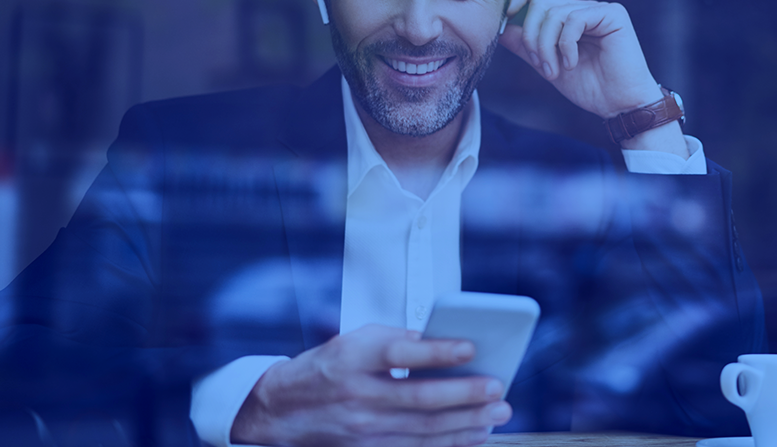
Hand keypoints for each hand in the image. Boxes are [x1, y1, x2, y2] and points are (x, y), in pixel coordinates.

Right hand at [230, 324, 510, 446]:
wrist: (278, 411)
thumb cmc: (324, 369)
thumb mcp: (352, 341)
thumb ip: (396, 340)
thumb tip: (442, 344)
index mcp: (353, 358)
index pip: (401, 353)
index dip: (438, 351)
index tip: (471, 347)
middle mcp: (357, 395)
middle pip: (420, 399)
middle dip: (465, 395)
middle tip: (497, 389)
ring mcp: (362, 429)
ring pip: (424, 430)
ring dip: (465, 424)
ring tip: (495, 415)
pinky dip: (448, 445)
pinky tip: (472, 436)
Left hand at [501, 0, 663, 119]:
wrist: (620, 106)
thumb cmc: (591, 88)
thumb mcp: (549, 66)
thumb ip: (527, 47)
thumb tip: (501, 30)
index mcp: (570, 18)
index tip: (505, 19)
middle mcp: (584, 8)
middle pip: (540, 2)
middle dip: (531, 36)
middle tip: (541, 65)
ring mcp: (599, 9)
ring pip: (553, 12)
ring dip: (547, 46)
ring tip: (555, 71)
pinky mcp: (613, 14)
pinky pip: (574, 19)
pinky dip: (566, 46)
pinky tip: (572, 64)